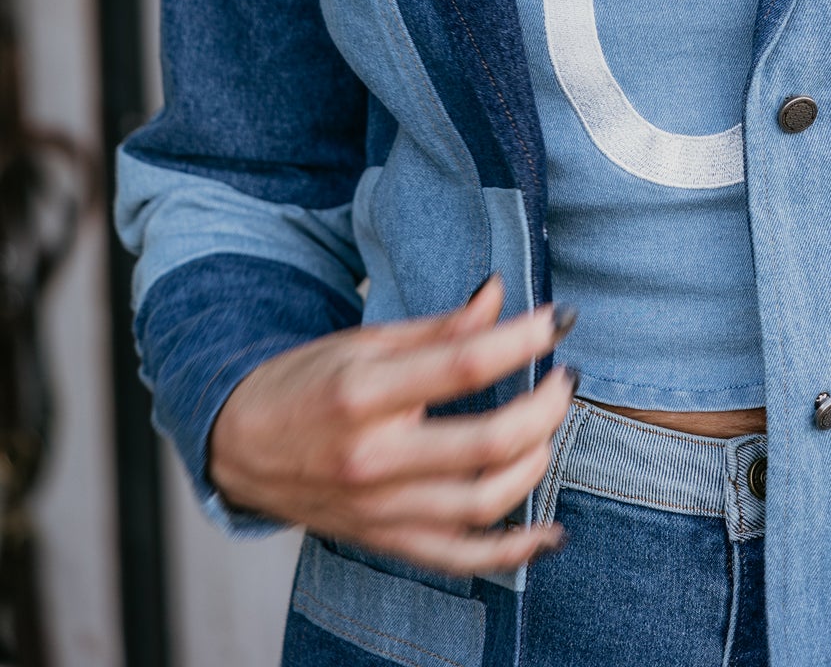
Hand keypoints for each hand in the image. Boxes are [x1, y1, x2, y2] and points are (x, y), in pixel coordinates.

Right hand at [209, 277, 575, 576]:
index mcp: (365, 393)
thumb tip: (501, 296)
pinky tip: (549, 533)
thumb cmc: (305, 384)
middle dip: (544, 408)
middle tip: (565, 380)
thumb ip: (440, 328)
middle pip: (486, 442)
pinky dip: (512, 552)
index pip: (464, 366)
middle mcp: (374, 457)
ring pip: (483, 502)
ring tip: (550, 429)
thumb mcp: (366, 342)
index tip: (558, 321)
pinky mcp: (386, 541)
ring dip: (536, 464)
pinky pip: (461, 560)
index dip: (523, 340)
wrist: (239, 450)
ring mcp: (381, 509)